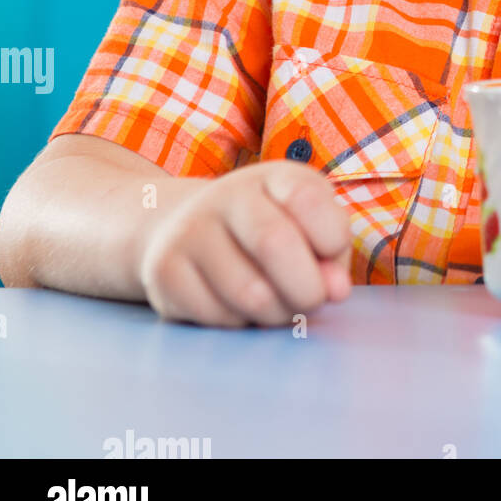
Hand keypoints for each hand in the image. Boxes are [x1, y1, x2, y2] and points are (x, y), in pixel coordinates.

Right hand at [137, 160, 352, 326]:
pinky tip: (240, 307)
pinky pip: (218, 317)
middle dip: (307, 288)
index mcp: (273, 176)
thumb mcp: (309, 224)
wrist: (187, 228)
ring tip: (280, 306)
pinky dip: (241, 324)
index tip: (332, 252)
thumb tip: (336, 291)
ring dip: (277, 314)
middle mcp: (227, 195)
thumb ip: (333, 252)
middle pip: (274, 243)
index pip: (307, 198)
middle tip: (313, 301)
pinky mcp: (164, 272)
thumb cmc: (272, 229)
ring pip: (249, 293)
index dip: (332, 237)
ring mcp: (190, 231)